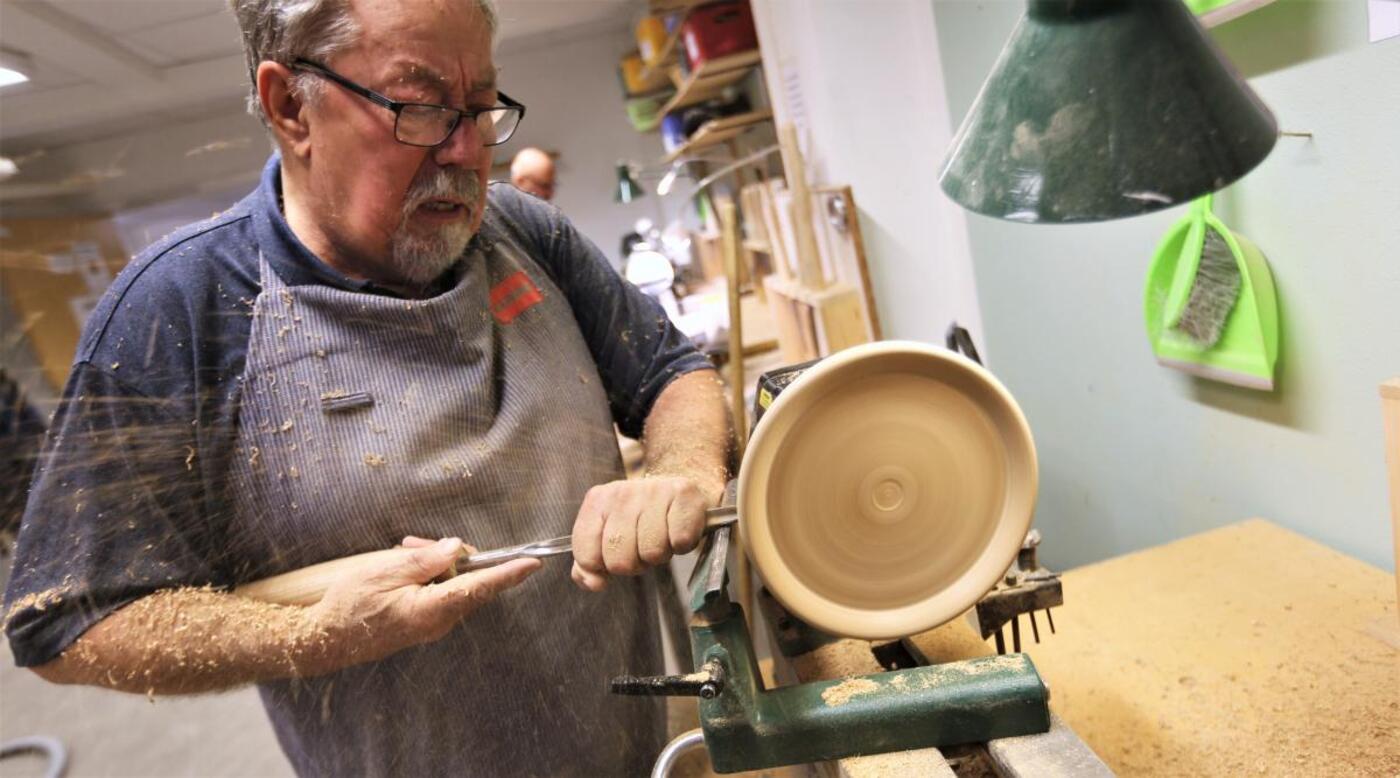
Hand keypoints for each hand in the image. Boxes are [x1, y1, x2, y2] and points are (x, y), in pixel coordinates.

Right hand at [309, 537, 538, 664]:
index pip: (479, 587)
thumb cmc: (349, 605)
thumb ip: (424, 561)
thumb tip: (455, 548)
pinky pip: (439, 594)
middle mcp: (438, 622)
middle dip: (449, 555)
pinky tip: (403, 569)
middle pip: (466, 580)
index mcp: (431, 609)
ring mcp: (432, 626)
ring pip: (452, 585)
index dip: (508, 573)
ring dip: (434, 565)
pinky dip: (428, 577)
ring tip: (402, 553)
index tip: (533, 564)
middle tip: (413, 543)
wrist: (325, 639)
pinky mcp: (424, 624)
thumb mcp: (382, 572)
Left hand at [569, 476, 713, 591]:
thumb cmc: (640, 518)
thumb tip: (593, 583)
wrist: (677, 486)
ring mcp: (654, 490)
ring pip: (653, 554)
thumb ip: (589, 562)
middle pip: (621, 562)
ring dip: (660, 554)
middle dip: (635, 564)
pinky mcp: (684, 493)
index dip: (604, 567)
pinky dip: (683, 545)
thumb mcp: (607, 535)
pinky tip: (678, 529)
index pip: (588, 557)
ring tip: (662, 536)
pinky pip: (681, 542)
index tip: (615, 555)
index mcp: (597, 501)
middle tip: (643, 545)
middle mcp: (622, 493)